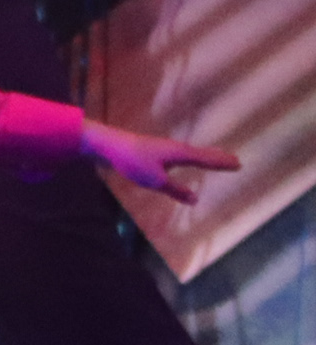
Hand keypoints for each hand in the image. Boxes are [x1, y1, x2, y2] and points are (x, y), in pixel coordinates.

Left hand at [82, 121, 237, 205]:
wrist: (106, 145)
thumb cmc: (132, 162)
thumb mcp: (155, 181)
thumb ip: (175, 190)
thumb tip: (195, 199)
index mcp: (179, 153)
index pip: (206, 160)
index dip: (222, 164)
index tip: (239, 164)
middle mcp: (174, 148)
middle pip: (201, 154)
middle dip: (217, 158)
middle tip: (235, 160)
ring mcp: (162, 148)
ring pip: (190, 153)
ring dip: (204, 157)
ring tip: (214, 159)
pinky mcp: (152, 151)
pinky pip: (178, 155)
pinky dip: (189, 158)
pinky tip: (184, 160)